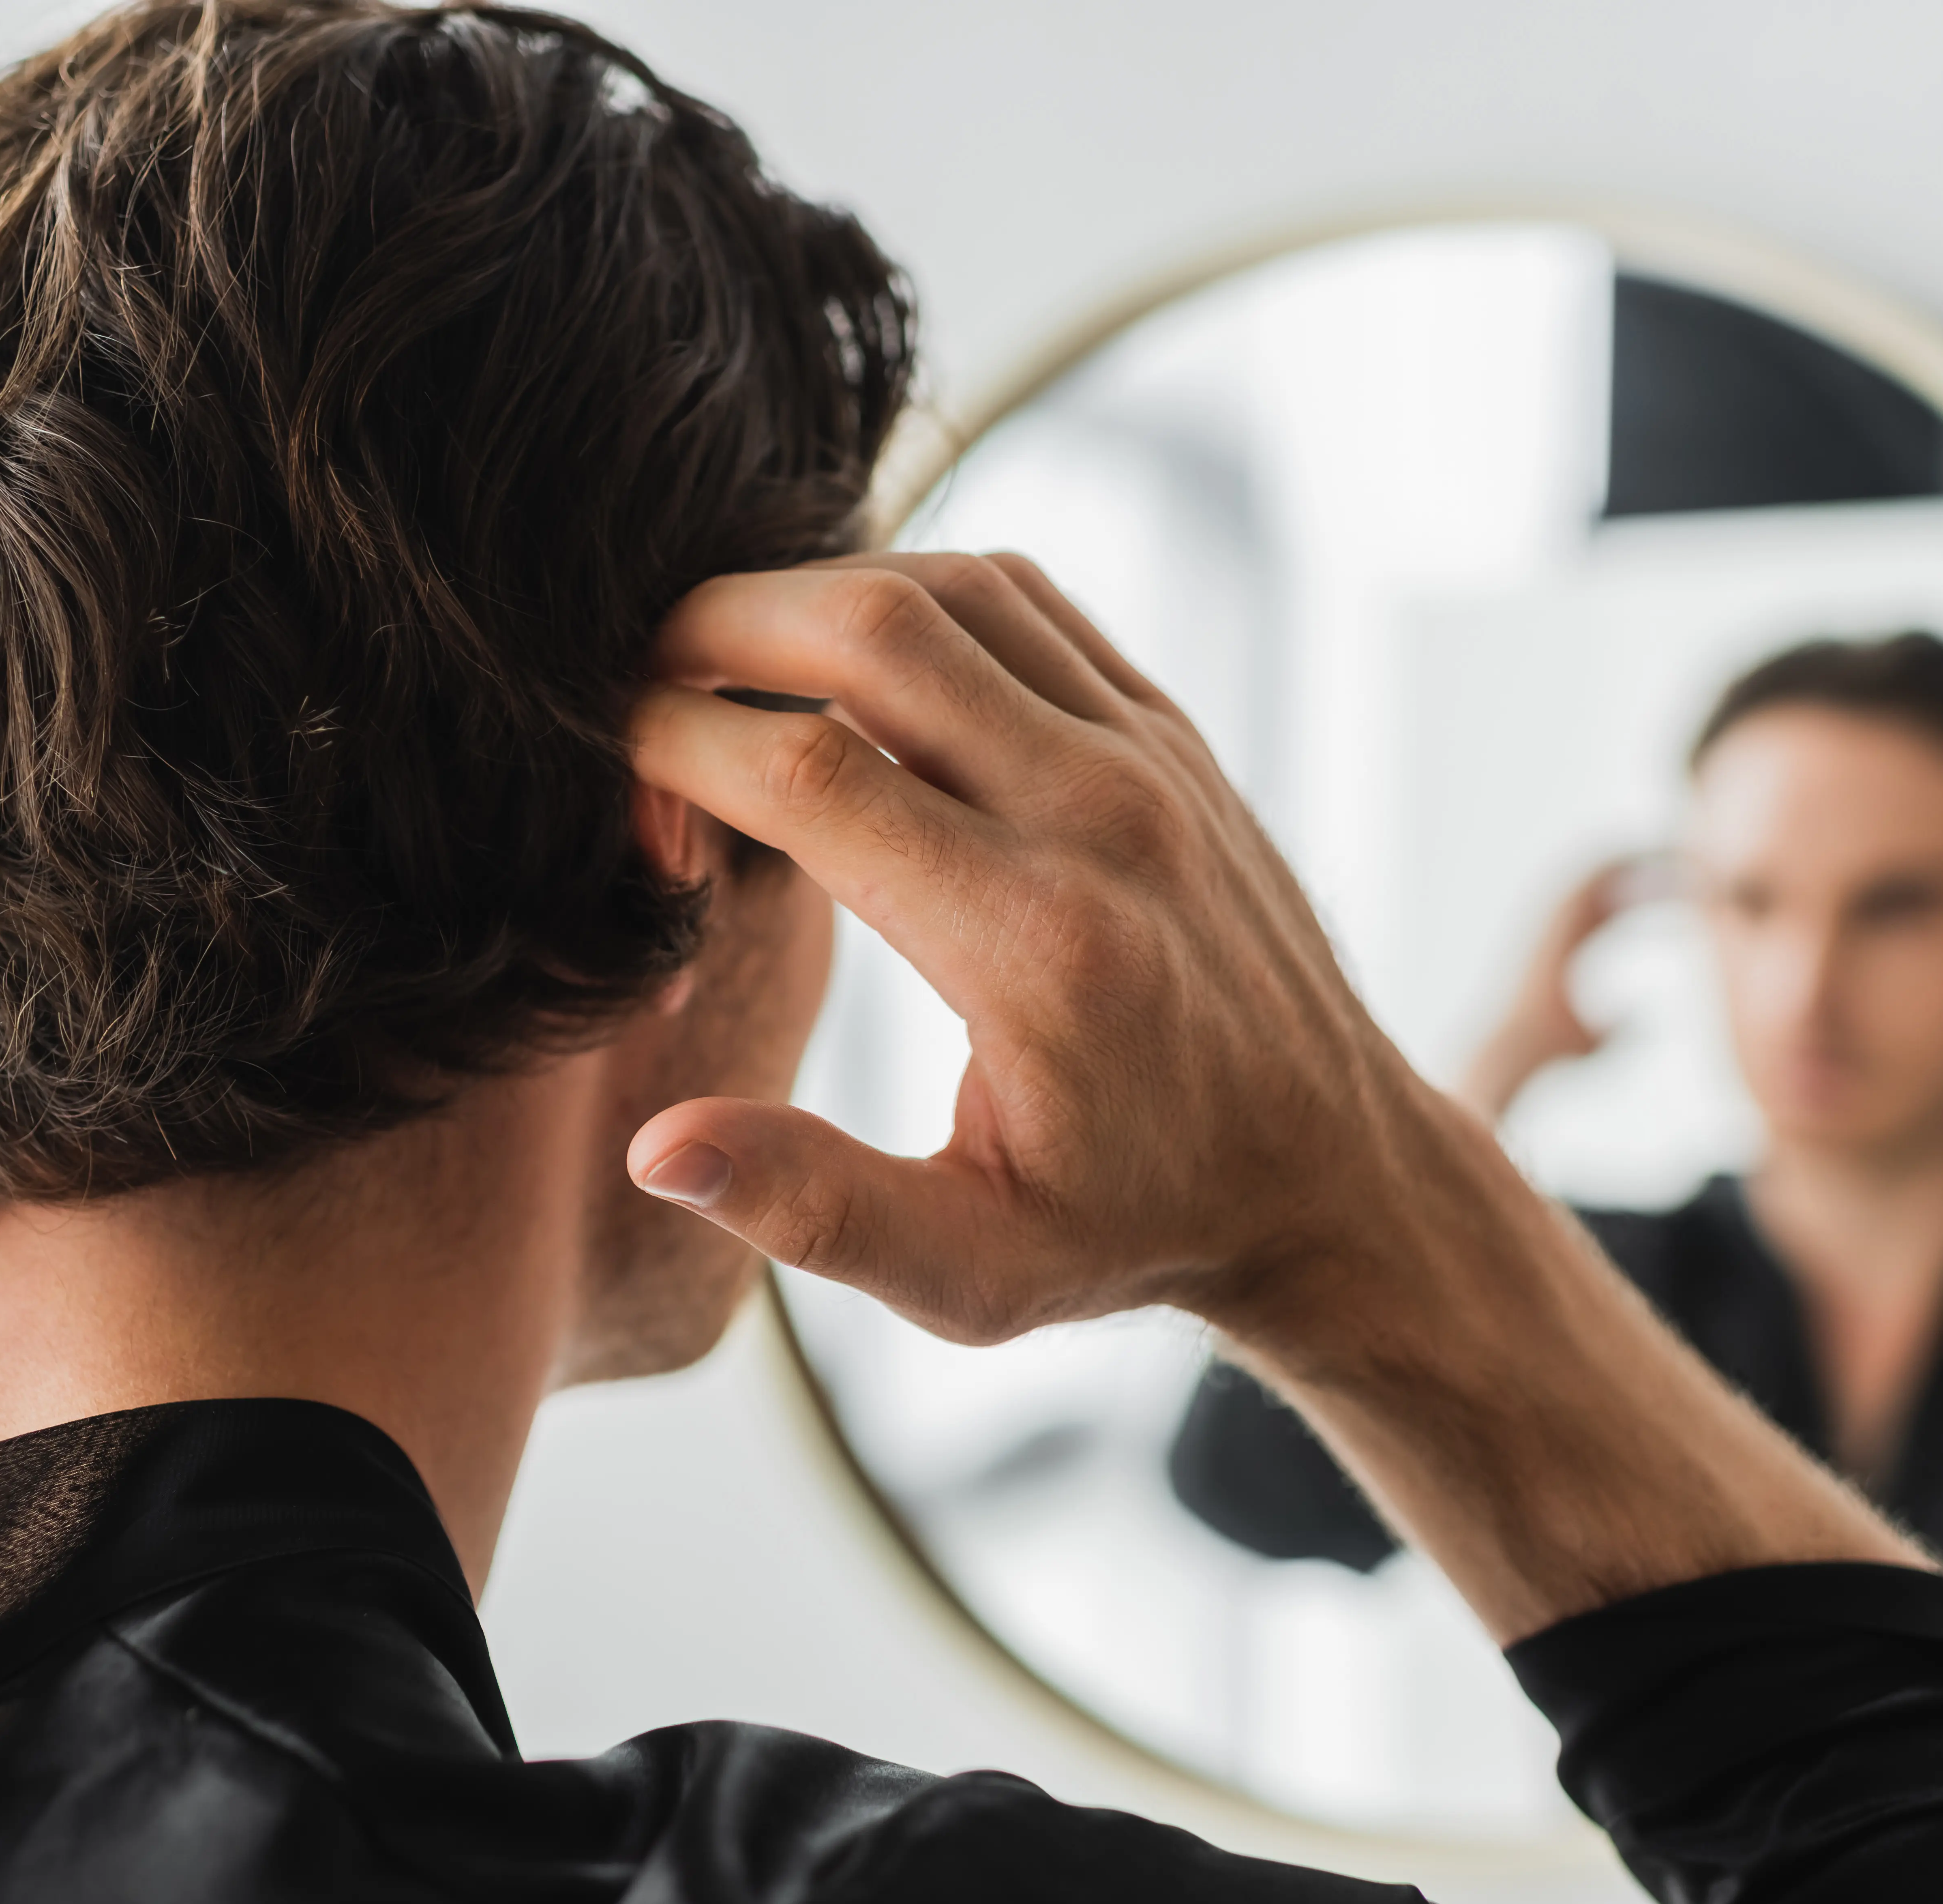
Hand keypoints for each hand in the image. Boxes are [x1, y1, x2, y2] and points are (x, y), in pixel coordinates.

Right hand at [626, 552, 1918, 1639]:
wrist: (1329, 1176)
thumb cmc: (1131, 1228)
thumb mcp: (972, 1277)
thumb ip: (814, 1207)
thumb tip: (655, 1147)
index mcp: (1034, 948)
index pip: (811, 775)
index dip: (672, 750)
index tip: (613, 793)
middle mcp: (1100, 819)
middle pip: (871, 630)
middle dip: (716, 630)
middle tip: (634, 693)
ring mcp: (1147, 757)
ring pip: (948, 587)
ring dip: (809, 596)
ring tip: (720, 669)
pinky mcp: (1169, 730)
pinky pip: (1022, 599)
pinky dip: (910, 595)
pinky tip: (841, 659)